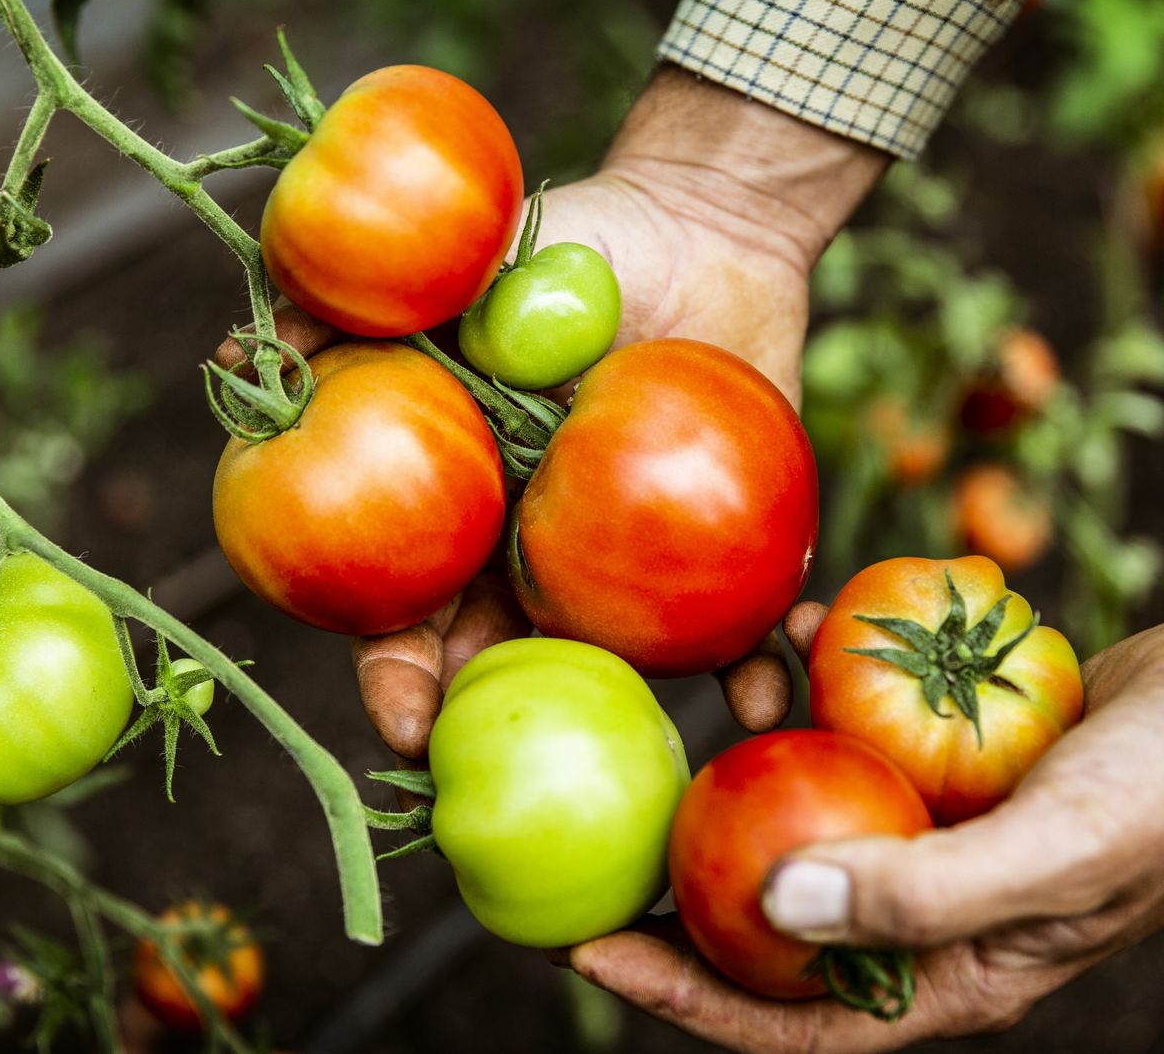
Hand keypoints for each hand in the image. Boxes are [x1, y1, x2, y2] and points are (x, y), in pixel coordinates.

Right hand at [217, 66, 886, 760]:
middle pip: (503, 666)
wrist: (703, 227)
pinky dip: (749, 668)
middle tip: (516, 775)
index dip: (397, 674)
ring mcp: (627, 560)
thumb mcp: (458, 267)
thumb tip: (244, 349)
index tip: (407, 720)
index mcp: (467, 507)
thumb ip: (357, 307)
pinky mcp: (718, 550)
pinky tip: (765, 696)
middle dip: (497, 731)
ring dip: (627, 719)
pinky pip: (734, 626)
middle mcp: (538, 551)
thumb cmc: (574, 245)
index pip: (409, 611)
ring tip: (654, 750)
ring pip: (612, 668)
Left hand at [563, 618, 1163, 1052]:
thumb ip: (921, 894)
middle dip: (686, 882)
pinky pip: (851, 724)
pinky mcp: (935, 757)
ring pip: (805, 805)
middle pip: (773, 916)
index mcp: (943, 969)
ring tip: (738, 682)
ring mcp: (923, 826)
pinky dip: (820, 676)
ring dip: (760, 745)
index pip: (789, 1016)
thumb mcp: (1054, 853)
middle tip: (599, 838)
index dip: (685, 992)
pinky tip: (801, 628)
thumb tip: (774, 909)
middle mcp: (917, 905)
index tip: (589, 947)